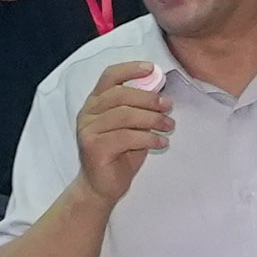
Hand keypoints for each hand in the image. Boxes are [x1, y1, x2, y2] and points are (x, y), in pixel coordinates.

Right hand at [70, 66, 174, 206]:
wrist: (102, 187)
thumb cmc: (119, 154)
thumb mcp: (132, 127)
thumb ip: (139, 108)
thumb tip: (160, 91)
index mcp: (95, 103)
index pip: (109, 76)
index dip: (130, 69)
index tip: (152, 69)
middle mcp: (88, 113)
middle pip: (120, 95)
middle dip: (149, 99)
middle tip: (168, 106)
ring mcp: (88, 130)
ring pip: (125, 115)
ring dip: (152, 119)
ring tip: (169, 126)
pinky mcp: (94, 147)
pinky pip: (126, 137)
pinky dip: (148, 139)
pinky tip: (161, 143)